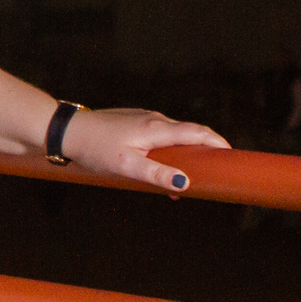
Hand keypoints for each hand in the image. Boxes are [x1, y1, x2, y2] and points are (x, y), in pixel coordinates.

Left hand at [60, 108, 228, 192]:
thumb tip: (185, 182)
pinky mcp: (135, 122)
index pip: (198, 132)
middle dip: (205, 152)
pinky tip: (160, 168)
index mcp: (156, 129)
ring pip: (174, 135)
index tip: (233, 157)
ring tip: (183, 181)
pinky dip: (169, 150)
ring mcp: (144, 119)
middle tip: (213, 174)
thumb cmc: (95, 149)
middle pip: (190, 133)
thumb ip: (156, 174)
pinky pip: (161, 135)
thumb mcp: (126, 166)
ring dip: (185, 154)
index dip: (218, 143)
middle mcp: (154, 119)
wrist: (68, 131)